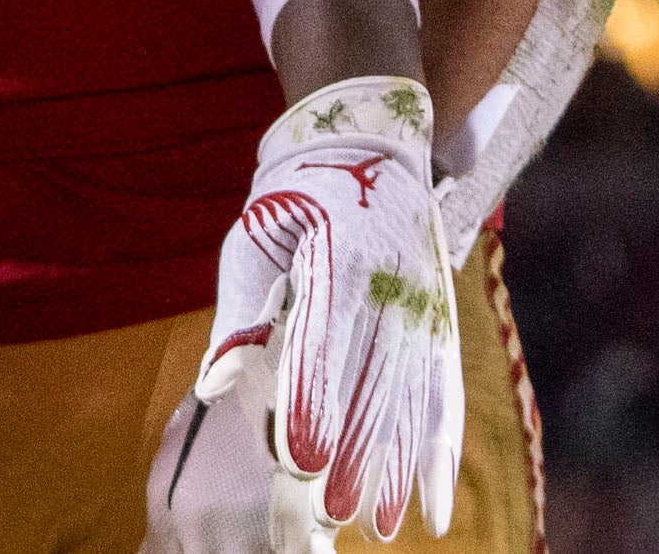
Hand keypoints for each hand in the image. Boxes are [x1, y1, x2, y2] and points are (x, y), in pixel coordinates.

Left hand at [148, 78, 460, 549]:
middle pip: (372, 384)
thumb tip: (215, 380)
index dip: (312, 402)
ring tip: (379, 522)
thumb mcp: (254, 235)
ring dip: (397, 465)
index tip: (298, 457)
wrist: (365, 142)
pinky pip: (444, 394)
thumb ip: (239, 308)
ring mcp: (422, 309)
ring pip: (412, 400)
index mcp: (339, 261)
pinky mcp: (439, 324)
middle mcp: (390, 290)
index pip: (323, 344)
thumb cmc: (292, 196)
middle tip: (333, 510)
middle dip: (353, 452)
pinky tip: (434, 497)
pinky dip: (439, 448)